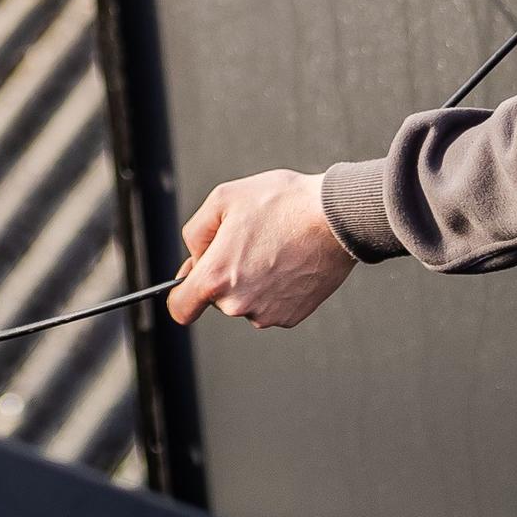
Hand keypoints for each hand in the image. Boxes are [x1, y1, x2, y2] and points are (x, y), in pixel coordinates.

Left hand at [167, 169, 355, 329]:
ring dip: (252, 281)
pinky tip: (290, 260)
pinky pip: (271, 305)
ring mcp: (268, 314)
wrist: (336, 218)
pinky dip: (276, 287)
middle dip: (225, 273)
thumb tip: (194, 258)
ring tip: (275, 247)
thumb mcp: (223, 199)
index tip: (194, 278)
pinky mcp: (292, 316)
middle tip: (250, 240)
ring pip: (246, 301)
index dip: (182, 293)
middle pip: (217, 299)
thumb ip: (196, 233)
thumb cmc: (281, 202)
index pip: (180, 309)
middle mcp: (239, 304)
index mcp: (217, 277)